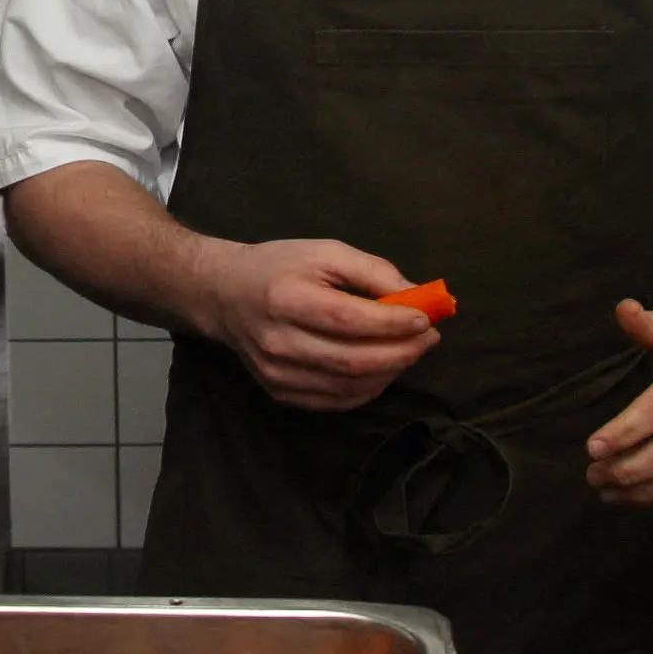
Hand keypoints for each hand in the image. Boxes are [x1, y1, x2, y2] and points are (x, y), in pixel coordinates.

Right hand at [194, 238, 439, 411]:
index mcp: (286, 299)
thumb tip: (418, 299)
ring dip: (391, 371)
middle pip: (354, 360)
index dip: (394, 323)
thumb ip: (373, 271)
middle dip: (402, 352)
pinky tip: (382, 368)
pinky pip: (337, 401)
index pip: (350, 320)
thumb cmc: (278, 267)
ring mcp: (278, 374)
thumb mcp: (324, 252)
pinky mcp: (280, 393)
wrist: (223, 295)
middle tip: (428, 339)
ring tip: (409, 351)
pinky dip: (369, 388)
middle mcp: (279, 342)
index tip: (426, 318)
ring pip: (350, 386)